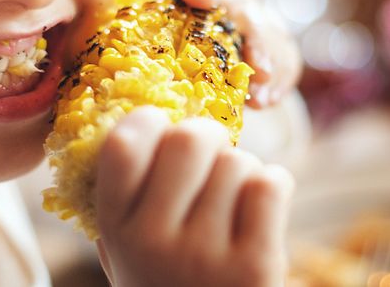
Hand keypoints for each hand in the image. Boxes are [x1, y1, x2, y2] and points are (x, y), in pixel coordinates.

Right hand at [95, 107, 293, 286]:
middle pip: (189, 140)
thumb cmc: (167, 286)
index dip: (148, 121)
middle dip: (208, 136)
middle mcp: (153, 242)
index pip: (122, 146)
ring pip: (237, 161)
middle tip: (213, 153)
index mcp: (116, 231)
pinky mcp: (255, 267)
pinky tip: (262, 211)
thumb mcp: (126, 254)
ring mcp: (204, 256)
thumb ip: (122, 200)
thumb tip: (132, 120)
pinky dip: (273, 185)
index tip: (162, 128)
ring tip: (234, 203)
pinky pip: (270, 184)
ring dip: (242, 171)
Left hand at [150, 0, 300, 107]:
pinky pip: (286, 54)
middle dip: (254, 39)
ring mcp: (253, 16)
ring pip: (271, 32)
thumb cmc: (165, 53)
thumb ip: (140, 44)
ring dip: (270, 66)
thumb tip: (145, 68)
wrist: (193, 63)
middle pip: (243, 7)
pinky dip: (282, 79)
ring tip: (259, 100)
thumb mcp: (147, 47)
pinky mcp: (273, 39)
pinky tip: (268, 102)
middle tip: (256, 69)